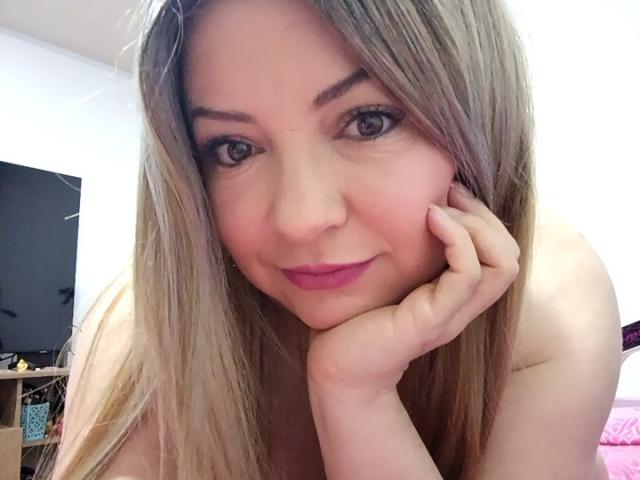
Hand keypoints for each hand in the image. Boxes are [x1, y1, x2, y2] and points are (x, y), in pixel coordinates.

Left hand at [306, 181, 520, 396]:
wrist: (338, 367)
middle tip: (447, 194)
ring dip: (475, 224)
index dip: (484, 215)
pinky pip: (467, 275)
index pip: (502, 251)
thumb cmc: (356, 317)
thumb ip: (409, 252)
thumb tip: (411, 208)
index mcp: (455, 294)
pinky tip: (430, 218)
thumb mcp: (390, 275)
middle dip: (484, 214)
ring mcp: (451, 315)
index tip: (448, 193)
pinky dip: (457, 238)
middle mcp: (462, 305)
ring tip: (438, 208)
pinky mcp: (432, 320)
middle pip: (511, 254)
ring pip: (502, 264)